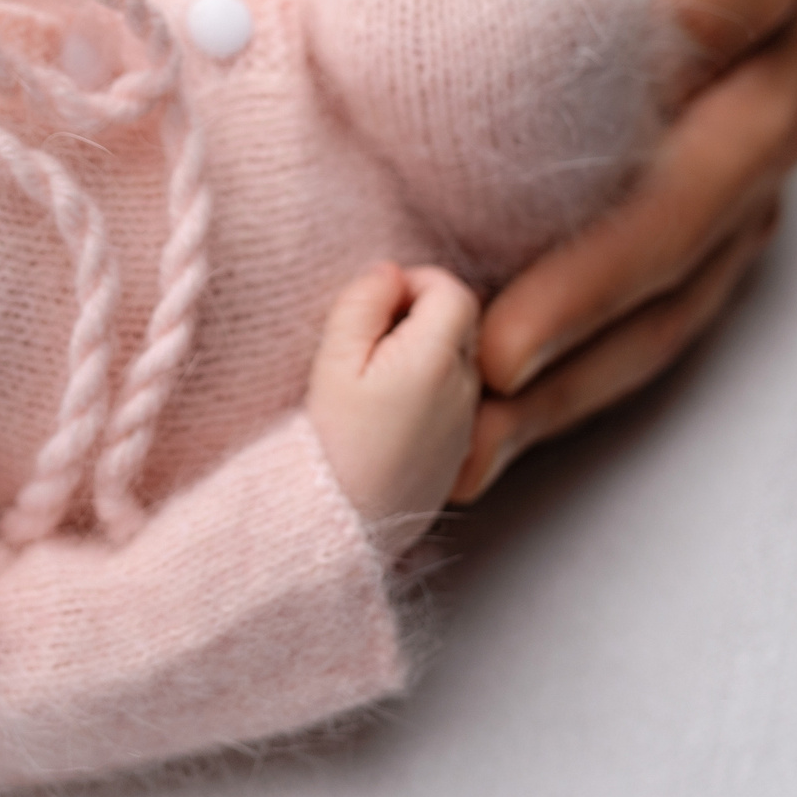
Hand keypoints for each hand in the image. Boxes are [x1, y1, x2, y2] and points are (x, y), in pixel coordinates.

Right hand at [307, 261, 483, 557]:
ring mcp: (467, 424)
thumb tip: (389, 272)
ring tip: (372, 381)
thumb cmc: (329, 442)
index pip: (452, 290)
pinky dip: (428, 391)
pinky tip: (385, 414)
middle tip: (367, 342)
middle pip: (460, 323)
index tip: (374, 306)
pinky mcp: (458, 453)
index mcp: (437, 359)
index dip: (413, 284)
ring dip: (424, 354)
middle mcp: (465, 389)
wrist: (341, 524)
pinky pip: (454, 401)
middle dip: (419, 316)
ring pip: (458, 362)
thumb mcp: (332, 361)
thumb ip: (363, 303)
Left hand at [450, 0, 796, 501]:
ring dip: (582, 370)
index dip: (661, 55)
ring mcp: (744, 160)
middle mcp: (766, 67)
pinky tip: (487, 450)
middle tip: (489, 353)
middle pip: (706, 187)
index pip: (723, 5)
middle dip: (599, 274)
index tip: (558, 131)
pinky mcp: (712, 223)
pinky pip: (660, 320)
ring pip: (686, 285)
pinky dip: (581, 385)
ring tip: (469, 448)